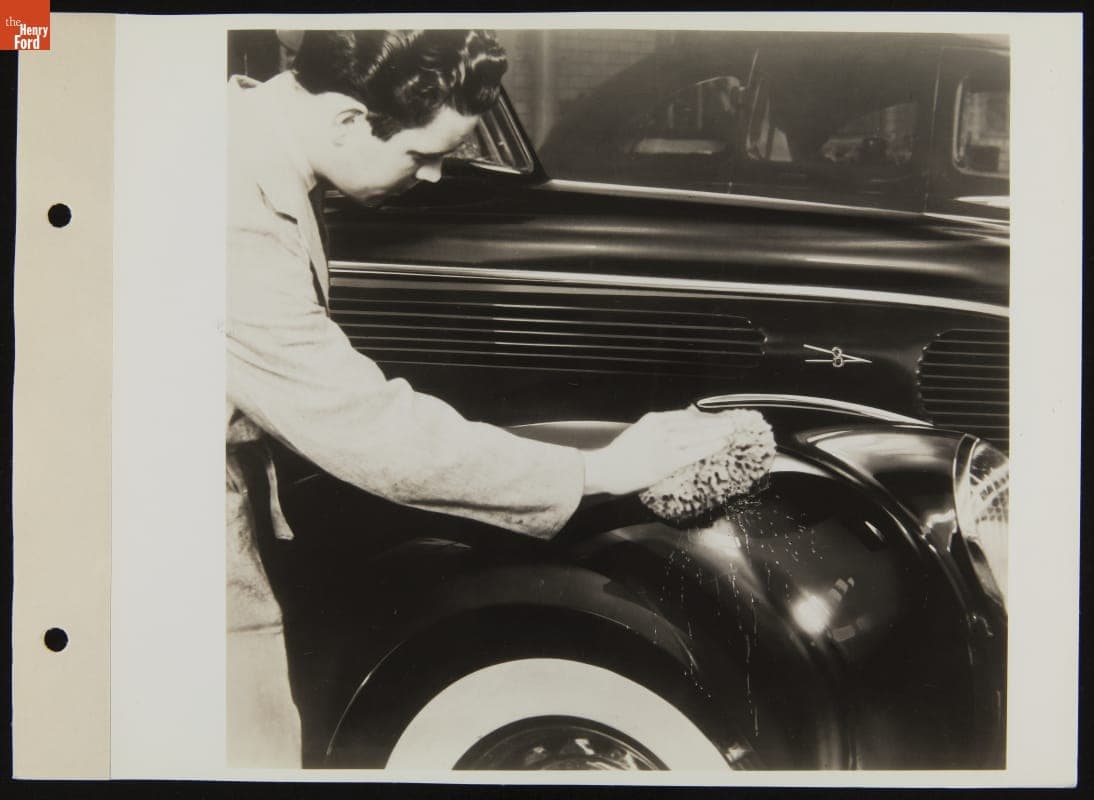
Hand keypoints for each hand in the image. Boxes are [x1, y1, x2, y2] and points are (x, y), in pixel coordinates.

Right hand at [582, 406, 762, 495]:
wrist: (604, 468)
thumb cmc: (619, 456)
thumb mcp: (638, 434)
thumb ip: (657, 430)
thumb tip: (678, 426)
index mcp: (653, 420)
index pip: (684, 415)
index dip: (703, 417)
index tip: (715, 417)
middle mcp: (660, 428)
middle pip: (694, 423)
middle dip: (715, 422)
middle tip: (731, 422)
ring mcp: (664, 443)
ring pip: (697, 435)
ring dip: (717, 433)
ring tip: (731, 431)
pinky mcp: (667, 459)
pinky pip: (693, 452)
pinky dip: (709, 447)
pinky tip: (720, 445)